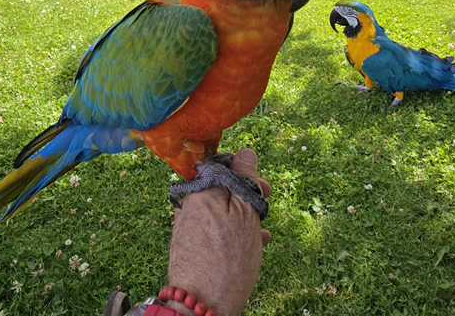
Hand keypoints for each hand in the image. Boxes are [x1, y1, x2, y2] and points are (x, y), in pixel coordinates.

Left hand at [166, 148, 271, 315]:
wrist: (199, 305)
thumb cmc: (227, 259)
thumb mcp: (245, 215)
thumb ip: (245, 181)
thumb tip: (246, 152)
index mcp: (201, 190)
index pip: (224, 167)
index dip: (248, 174)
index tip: (267, 190)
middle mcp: (189, 205)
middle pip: (222, 191)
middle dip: (247, 199)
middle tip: (266, 212)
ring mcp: (187, 228)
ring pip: (221, 213)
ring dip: (243, 220)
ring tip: (262, 236)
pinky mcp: (189, 248)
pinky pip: (214, 232)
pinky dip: (232, 235)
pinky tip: (249, 248)